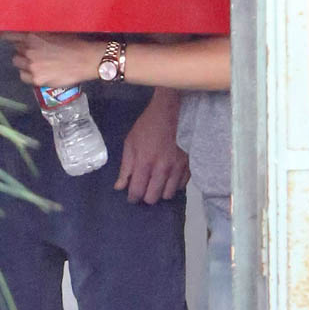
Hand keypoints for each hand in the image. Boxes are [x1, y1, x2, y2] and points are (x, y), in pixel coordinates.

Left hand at [4, 32, 97, 86]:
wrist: (86, 60)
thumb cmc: (72, 43)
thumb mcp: (53, 32)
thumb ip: (37, 34)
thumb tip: (26, 36)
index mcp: (33, 35)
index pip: (9, 34)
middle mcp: (29, 49)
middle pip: (16, 51)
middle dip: (23, 52)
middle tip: (37, 53)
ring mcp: (31, 65)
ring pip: (18, 64)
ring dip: (25, 64)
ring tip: (40, 64)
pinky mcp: (36, 79)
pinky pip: (24, 76)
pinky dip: (30, 75)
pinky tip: (41, 73)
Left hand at [114, 88, 189, 204]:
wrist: (171, 112)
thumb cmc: (148, 125)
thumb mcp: (131, 142)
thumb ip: (126, 167)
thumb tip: (120, 187)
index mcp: (145, 163)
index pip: (137, 192)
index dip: (132, 197)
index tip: (131, 196)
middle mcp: (162, 169)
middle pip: (152, 198)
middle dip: (145, 196)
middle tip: (144, 188)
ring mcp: (177, 169)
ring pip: (167, 195)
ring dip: (160, 192)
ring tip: (156, 183)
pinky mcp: (188, 166)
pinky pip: (180, 187)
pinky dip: (173, 185)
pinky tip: (168, 177)